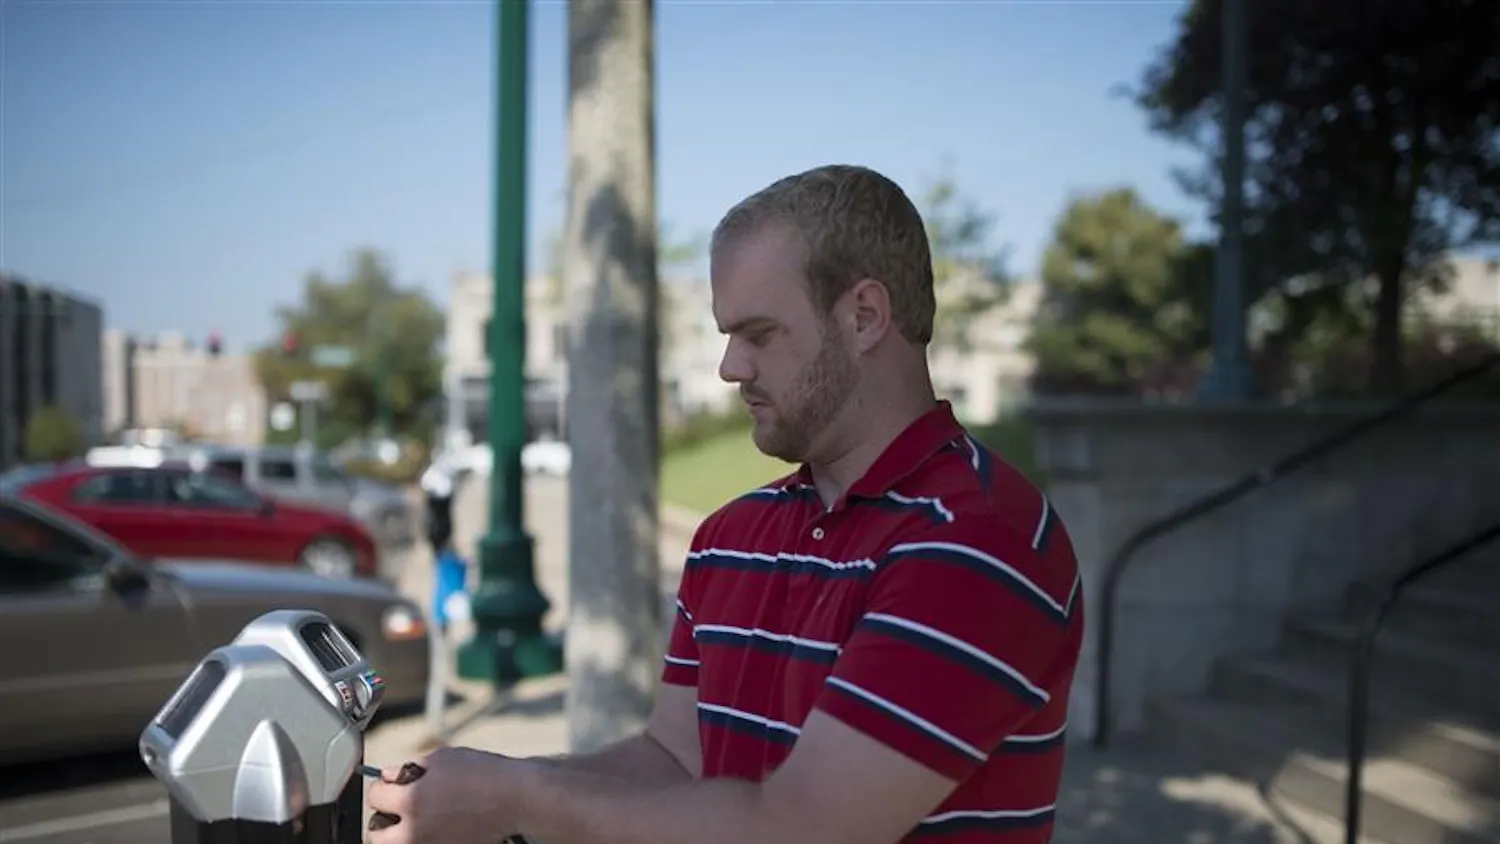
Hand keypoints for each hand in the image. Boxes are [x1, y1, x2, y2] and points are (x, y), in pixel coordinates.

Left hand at [366, 746, 527, 842]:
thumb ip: (409, 768)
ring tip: (416, 821)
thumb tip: (388, 776)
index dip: (383, 786)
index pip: (375, 796)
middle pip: (376, 835)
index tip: (390, 785)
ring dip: (400, 835)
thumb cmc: (484, 775)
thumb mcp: (443, 759)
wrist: (517, 801)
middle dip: (383, 820)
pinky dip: (423, 839)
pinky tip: (437, 827)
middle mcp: (414, 831)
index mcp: (410, 801)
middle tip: (397, 809)